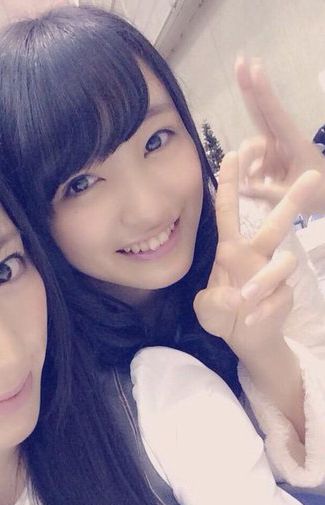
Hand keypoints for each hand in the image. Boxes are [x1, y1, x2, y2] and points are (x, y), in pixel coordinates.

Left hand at [194, 152, 320, 358]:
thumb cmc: (222, 313)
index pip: (228, 211)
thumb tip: (237, 295)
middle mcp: (255, 256)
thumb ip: (214, 301)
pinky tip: (250, 320)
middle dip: (292, 200)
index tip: (231, 153)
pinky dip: (263, 311)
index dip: (230, 183)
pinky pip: (279, 296)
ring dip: (262, 280)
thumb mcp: (206, 308)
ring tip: (244, 298)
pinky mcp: (284, 294)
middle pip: (275, 224)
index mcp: (231, 250)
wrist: (243, 337)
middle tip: (313, 176)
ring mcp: (272, 274)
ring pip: (282, 263)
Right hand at [236, 56, 324, 212]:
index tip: (255, 67)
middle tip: (239, 60)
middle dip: (250, 87)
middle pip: (261, 111)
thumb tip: (240, 189)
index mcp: (293, 144)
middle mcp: (281, 142)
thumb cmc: (318, 195)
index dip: (263, 91)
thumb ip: (267, 193)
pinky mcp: (269, 161)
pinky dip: (250, 176)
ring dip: (247, 165)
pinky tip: (258, 188)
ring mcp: (274, 151)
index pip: (275, 114)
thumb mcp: (295, 197)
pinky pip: (250, 164)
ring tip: (257, 186)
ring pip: (249, 147)